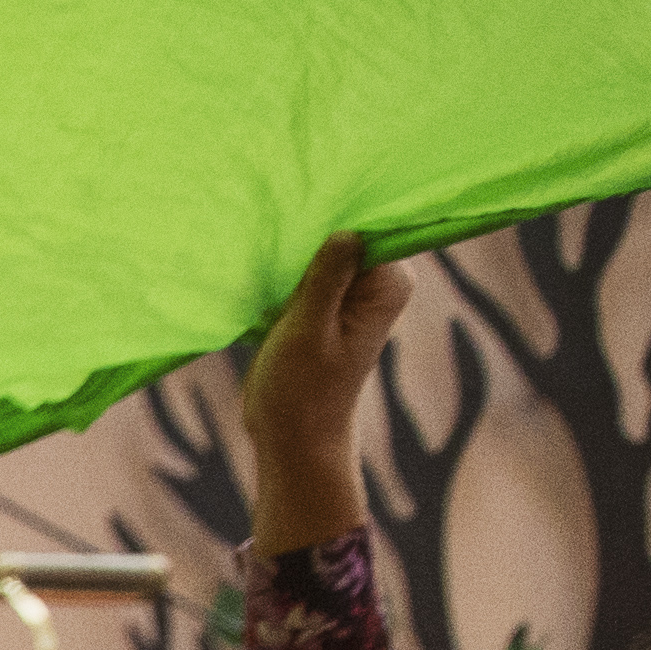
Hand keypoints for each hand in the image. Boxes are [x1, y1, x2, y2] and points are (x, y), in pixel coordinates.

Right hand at [239, 234, 414, 553]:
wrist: (291, 440)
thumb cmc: (301, 394)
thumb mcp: (307, 331)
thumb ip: (326, 279)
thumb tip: (345, 230)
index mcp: (387, 286)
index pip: (367, 228)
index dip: (333, 217)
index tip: (297, 209)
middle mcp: (378, 284)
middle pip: (345, 235)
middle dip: (311, 233)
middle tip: (272, 227)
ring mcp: (352, 294)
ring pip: (322, 252)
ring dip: (293, 253)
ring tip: (263, 249)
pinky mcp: (326, 305)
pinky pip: (308, 273)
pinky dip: (286, 272)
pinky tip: (263, 271)